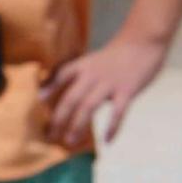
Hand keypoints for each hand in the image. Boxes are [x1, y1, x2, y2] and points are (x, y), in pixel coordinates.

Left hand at [42, 34, 167, 147]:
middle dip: (59, 118)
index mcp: (83, 65)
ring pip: (89, 106)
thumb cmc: (116, 56)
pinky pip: (118, 112)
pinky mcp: (128, 91)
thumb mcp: (93, 60)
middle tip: (50, 135)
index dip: (49, 86)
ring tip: (70, 141)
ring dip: (78, 125)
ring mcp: (109, 83)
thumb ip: (79, 75)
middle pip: (71, 97)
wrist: (143, 42)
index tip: (38, 100)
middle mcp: (92, 74)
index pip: (61, 75)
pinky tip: (107, 141)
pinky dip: (112, 127)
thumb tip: (64, 91)